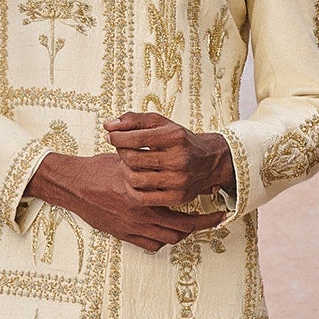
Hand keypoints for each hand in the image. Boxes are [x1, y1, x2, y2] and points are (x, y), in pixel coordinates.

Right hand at [25, 150, 226, 252]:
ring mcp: (132, 226)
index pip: (184, 210)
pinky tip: (166, 232)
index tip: (218, 211)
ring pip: (168, 239)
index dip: (204, 215)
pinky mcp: (122, 234)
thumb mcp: (129, 159)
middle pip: (181, 229)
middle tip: (214, 220)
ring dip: (182, 233)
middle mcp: (142, 214)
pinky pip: (151, 245)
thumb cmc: (100, 168)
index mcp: (146, 194)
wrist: (74, 184)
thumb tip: (174, 161)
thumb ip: (150, 165)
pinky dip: (162, 241)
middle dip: (201, 226)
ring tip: (191, 225)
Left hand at [103, 112, 234, 205]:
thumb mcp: (162, 124)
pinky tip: (132, 180)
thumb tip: (108, 126)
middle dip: (121, 153)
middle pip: (133, 159)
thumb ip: (134, 120)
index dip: (117, 137)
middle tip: (121, 150)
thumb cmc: (181, 141)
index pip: (137, 138)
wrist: (211, 161)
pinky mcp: (177, 198)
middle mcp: (179, 159)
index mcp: (176, 137)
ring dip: (124, 171)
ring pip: (135, 179)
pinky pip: (142, 198)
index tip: (111, 136)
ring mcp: (179, 181)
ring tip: (127, 164)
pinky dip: (131, 189)